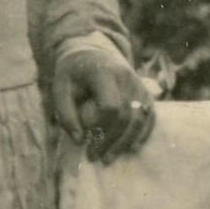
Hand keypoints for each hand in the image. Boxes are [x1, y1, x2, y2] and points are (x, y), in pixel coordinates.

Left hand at [52, 46, 155, 162]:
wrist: (92, 50)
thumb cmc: (73, 73)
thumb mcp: (60, 87)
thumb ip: (66, 113)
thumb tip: (80, 141)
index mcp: (104, 72)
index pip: (110, 107)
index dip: (101, 130)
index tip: (87, 147)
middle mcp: (126, 76)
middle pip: (126, 115)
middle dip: (112, 141)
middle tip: (96, 158)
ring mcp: (138, 83)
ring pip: (140, 117)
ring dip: (127, 141)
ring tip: (110, 158)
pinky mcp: (145, 90)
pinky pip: (149, 115)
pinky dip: (143, 133)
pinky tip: (132, 148)